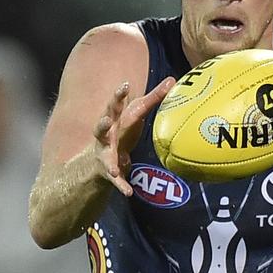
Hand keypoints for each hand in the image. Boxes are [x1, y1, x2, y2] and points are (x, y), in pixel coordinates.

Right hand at [93, 78, 174, 195]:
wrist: (99, 160)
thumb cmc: (122, 129)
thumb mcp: (136, 113)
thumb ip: (153, 97)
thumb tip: (173, 80)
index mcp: (114, 119)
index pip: (115, 105)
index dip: (118, 95)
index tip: (124, 85)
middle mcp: (105, 136)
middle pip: (102, 127)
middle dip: (103, 124)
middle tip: (107, 119)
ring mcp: (104, 154)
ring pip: (104, 157)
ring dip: (108, 161)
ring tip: (114, 167)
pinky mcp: (108, 171)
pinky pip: (115, 180)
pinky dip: (121, 185)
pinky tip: (128, 192)